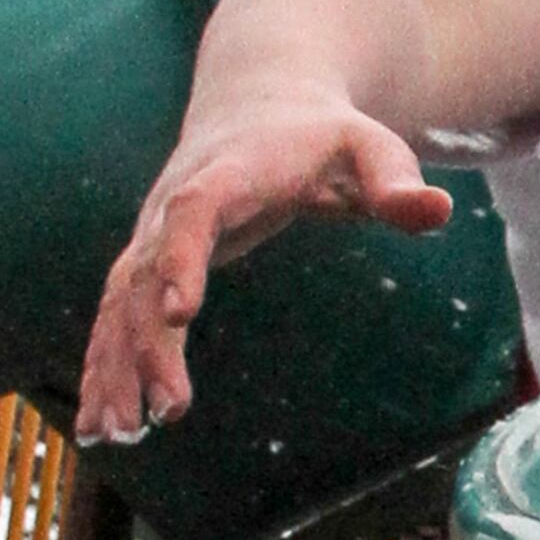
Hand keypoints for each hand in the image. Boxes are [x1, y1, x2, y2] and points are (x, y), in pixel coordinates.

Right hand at [75, 105, 452, 444]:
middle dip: (148, 344)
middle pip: (148, 273)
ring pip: (120, 302)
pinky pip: (117, 316)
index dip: (181, 256)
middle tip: (163, 412)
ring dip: (111, 368)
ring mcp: (153, 235)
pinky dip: (104, 365)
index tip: (177, 312)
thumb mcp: (372, 148)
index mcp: (227, 174)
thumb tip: (437, 211)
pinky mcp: (148, 261)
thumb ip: (397, 181)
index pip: (194, 211)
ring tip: (111, 437)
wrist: (259, 103)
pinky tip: (101, 424)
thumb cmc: (325, 135)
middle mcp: (172, 204)